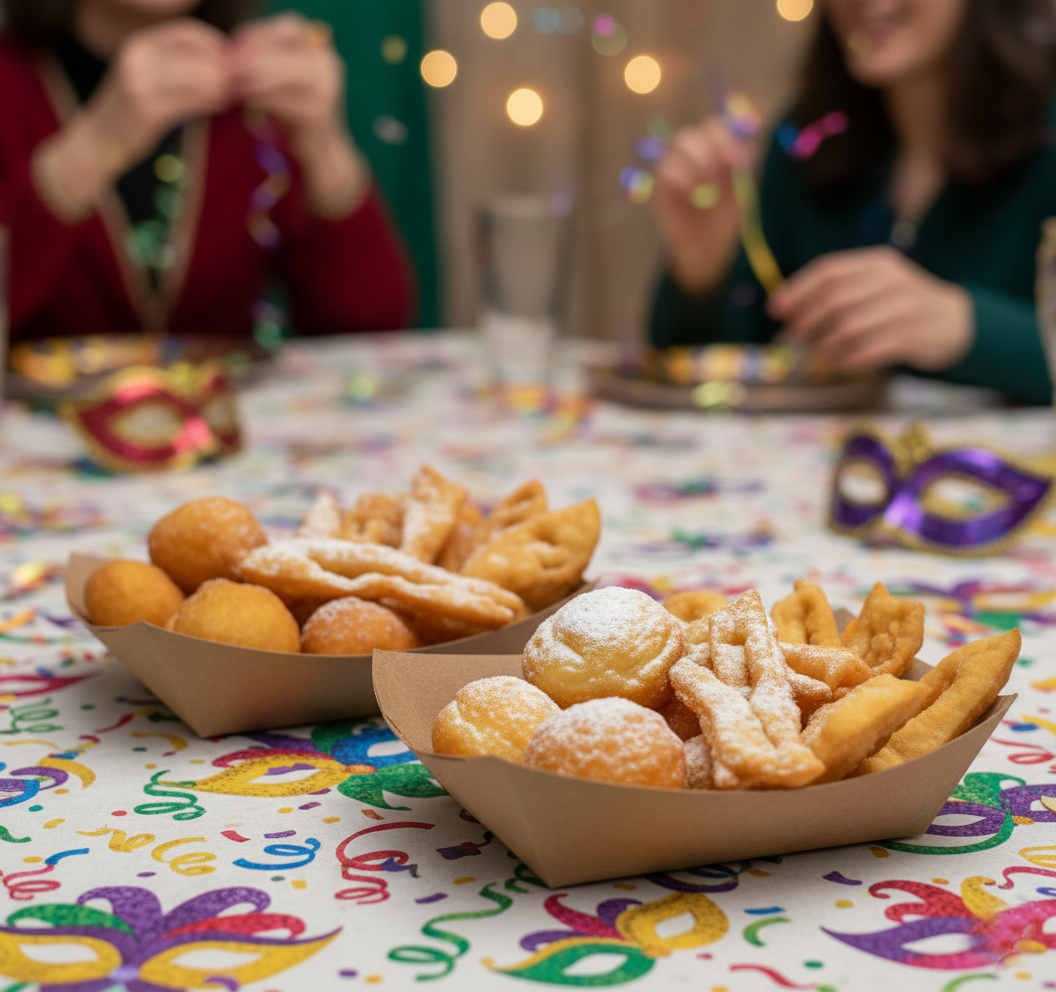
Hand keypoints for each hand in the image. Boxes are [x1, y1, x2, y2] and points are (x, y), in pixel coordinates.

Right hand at [33, 19, 230, 221]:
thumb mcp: (148, 78)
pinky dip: (211, 102)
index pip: (187, 33)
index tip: (232, 61)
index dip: (216, 44)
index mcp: (139, 45)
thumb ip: (177, 66)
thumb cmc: (132, 112)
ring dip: (221, 86)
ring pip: (197, 78)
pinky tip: (220, 106)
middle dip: (224, 68)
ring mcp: (140, 83)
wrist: (96, 141)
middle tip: (241, 81)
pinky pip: (191, 102)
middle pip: (196, 54)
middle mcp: (137, 58)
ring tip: (231, 95)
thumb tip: (225, 61)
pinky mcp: (147, 110)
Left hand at [230, 13, 344, 157]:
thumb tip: (232, 51)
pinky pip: (285, 100)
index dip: (261, 32)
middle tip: (231, 66)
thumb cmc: (293, 111)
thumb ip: (266, 61)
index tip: (236, 44)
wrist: (319, 150)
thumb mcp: (281, 79)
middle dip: (256, 55)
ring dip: (257, 76)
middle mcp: (328, 64)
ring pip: (287, 71)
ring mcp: (327, 88)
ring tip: (236, 84)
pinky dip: (263, 99)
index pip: (290, 28)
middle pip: (288, 46)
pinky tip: (247, 102)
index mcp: (320, 50)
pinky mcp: (319, 112)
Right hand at [653, 116, 754, 293]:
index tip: (736, 158)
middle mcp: (695, 153)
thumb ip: (744, 167)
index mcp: (717, 149)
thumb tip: (742, 150)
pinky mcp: (662, 184)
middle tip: (720, 172)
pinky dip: (681, 176)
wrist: (707, 247)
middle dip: (711, 148)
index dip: (726, 135)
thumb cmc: (726, 217)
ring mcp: (676, 165)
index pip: (717, 126)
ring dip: (697, 161)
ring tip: (706, 188)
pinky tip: (692, 192)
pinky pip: (666, 167)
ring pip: (680, 142)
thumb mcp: (743, 191)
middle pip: (697, 131)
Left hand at [766, 246, 973, 374]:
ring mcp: (904, 308)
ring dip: (825, 345)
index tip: (776, 310)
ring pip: (848, 328)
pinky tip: (843, 363)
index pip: (828, 271)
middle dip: (807, 320)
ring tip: (821, 352)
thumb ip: (835, 291)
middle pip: (834, 300)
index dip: (797, 291)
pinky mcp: (912, 337)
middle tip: (796, 336)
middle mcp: (891, 281)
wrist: (955, 321)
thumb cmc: (900, 306)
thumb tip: (784, 309)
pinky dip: (847, 360)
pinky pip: (867, 351)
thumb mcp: (873, 286)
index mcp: (876, 263)